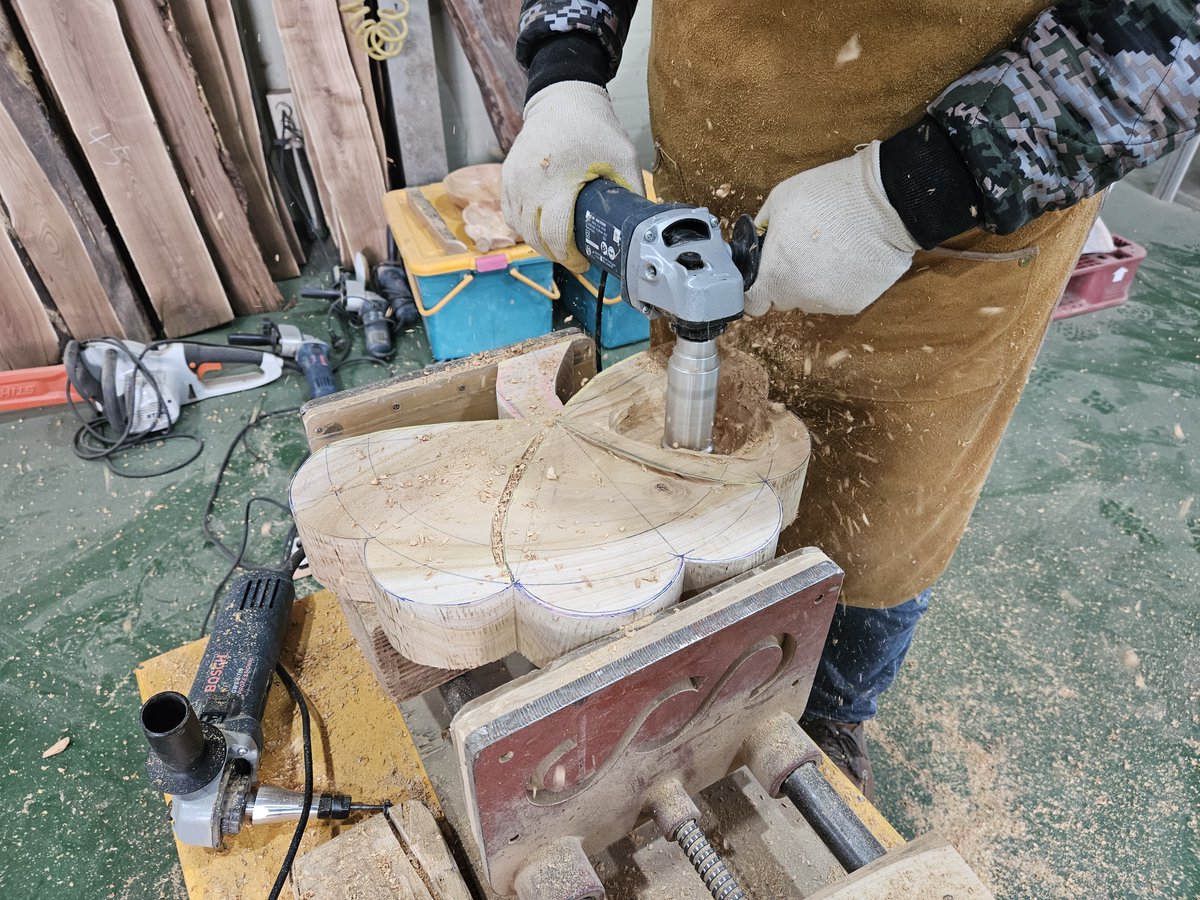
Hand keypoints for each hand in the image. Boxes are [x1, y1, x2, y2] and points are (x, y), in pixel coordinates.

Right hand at [501, 82, 642, 272]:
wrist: (563, 98)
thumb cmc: (596, 128)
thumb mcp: (624, 158)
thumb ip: (632, 192)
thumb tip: (642, 225)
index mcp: (560, 181)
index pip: (555, 235)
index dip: (570, 257)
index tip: (584, 262)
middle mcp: (531, 183)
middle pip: (535, 237)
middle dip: (556, 254)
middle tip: (574, 258)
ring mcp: (514, 180)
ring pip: (521, 229)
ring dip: (539, 243)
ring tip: (559, 245)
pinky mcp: (506, 176)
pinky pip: (510, 214)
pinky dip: (524, 227)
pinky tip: (541, 228)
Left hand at [745, 142, 920, 316]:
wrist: (885, 201)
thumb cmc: (829, 196)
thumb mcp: (779, 200)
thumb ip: (761, 229)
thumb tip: (756, 243)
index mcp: (775, 275)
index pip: (753, 304)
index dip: (755, 290)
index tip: (762, 278)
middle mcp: (800, 297)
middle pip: (782, 300)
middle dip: (785, 281)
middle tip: (800, 252)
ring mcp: (829, 303)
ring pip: (810, 300)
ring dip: (813, 283)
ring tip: (829, 251)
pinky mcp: (855, 303)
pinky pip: (837, 298)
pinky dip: (839, 284)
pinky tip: (849, 257)